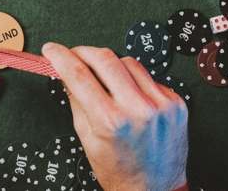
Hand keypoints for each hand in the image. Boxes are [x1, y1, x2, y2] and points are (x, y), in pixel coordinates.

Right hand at [42, 43, 187, 190]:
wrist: (156, 190)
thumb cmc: (120, 172)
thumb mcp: (88, 140)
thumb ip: (77, 102)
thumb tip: (66, 74)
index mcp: (111, 121)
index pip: (78, 75)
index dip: (61, 57)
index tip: (52, 50)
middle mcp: (138, 108)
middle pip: (105, 58)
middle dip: (84, 52)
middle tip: (74, 55)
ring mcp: (160, 103)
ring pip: (129, 61)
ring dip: (111, 64)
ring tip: (104, 79)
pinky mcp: (175, 101)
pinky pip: (149, 77)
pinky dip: (134, 80)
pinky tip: (129, 94)